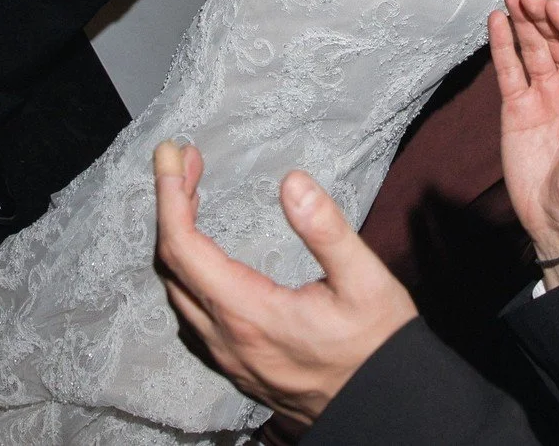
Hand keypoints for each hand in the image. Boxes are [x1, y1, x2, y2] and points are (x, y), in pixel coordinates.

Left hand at [155, 139, 416, 425]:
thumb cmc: (378, 344)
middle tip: (189, 159)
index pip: (183, 248)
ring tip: (193, 192)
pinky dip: (188, 270)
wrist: (387, 407)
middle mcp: (228, 340)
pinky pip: (193, 314)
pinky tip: (206, 251)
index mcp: (249, 315)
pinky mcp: (239, 366)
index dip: (171, 194)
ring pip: (179, 292)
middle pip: (172, 266)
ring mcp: (230, 358)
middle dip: (172, 205)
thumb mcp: (364, 281)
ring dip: (178, 237)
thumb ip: (326, 230)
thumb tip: (292, 181)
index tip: (172, 152)